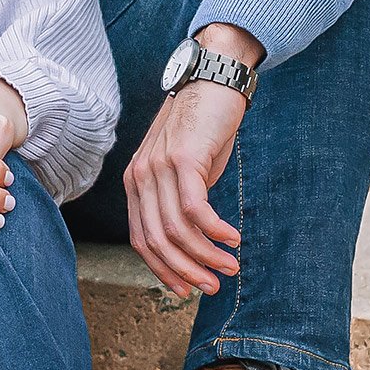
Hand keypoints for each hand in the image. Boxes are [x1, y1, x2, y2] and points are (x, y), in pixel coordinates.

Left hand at [124, 74, 248, 300]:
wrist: (212, 81)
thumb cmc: (202, 129)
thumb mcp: (185, 171)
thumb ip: (181, 203)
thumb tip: (195, 244)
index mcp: (136, 183)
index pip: (142, 239)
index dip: (163, 269)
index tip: (186, 289)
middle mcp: (140, 177)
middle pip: (157, 241)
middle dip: (185, 271)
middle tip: (213, 286)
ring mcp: (158, 167)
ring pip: (177, 230)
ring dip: (206, 256)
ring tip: (230, 267)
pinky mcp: (183, 158)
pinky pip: (196, 209)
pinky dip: (214, 231)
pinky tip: (232, 239)